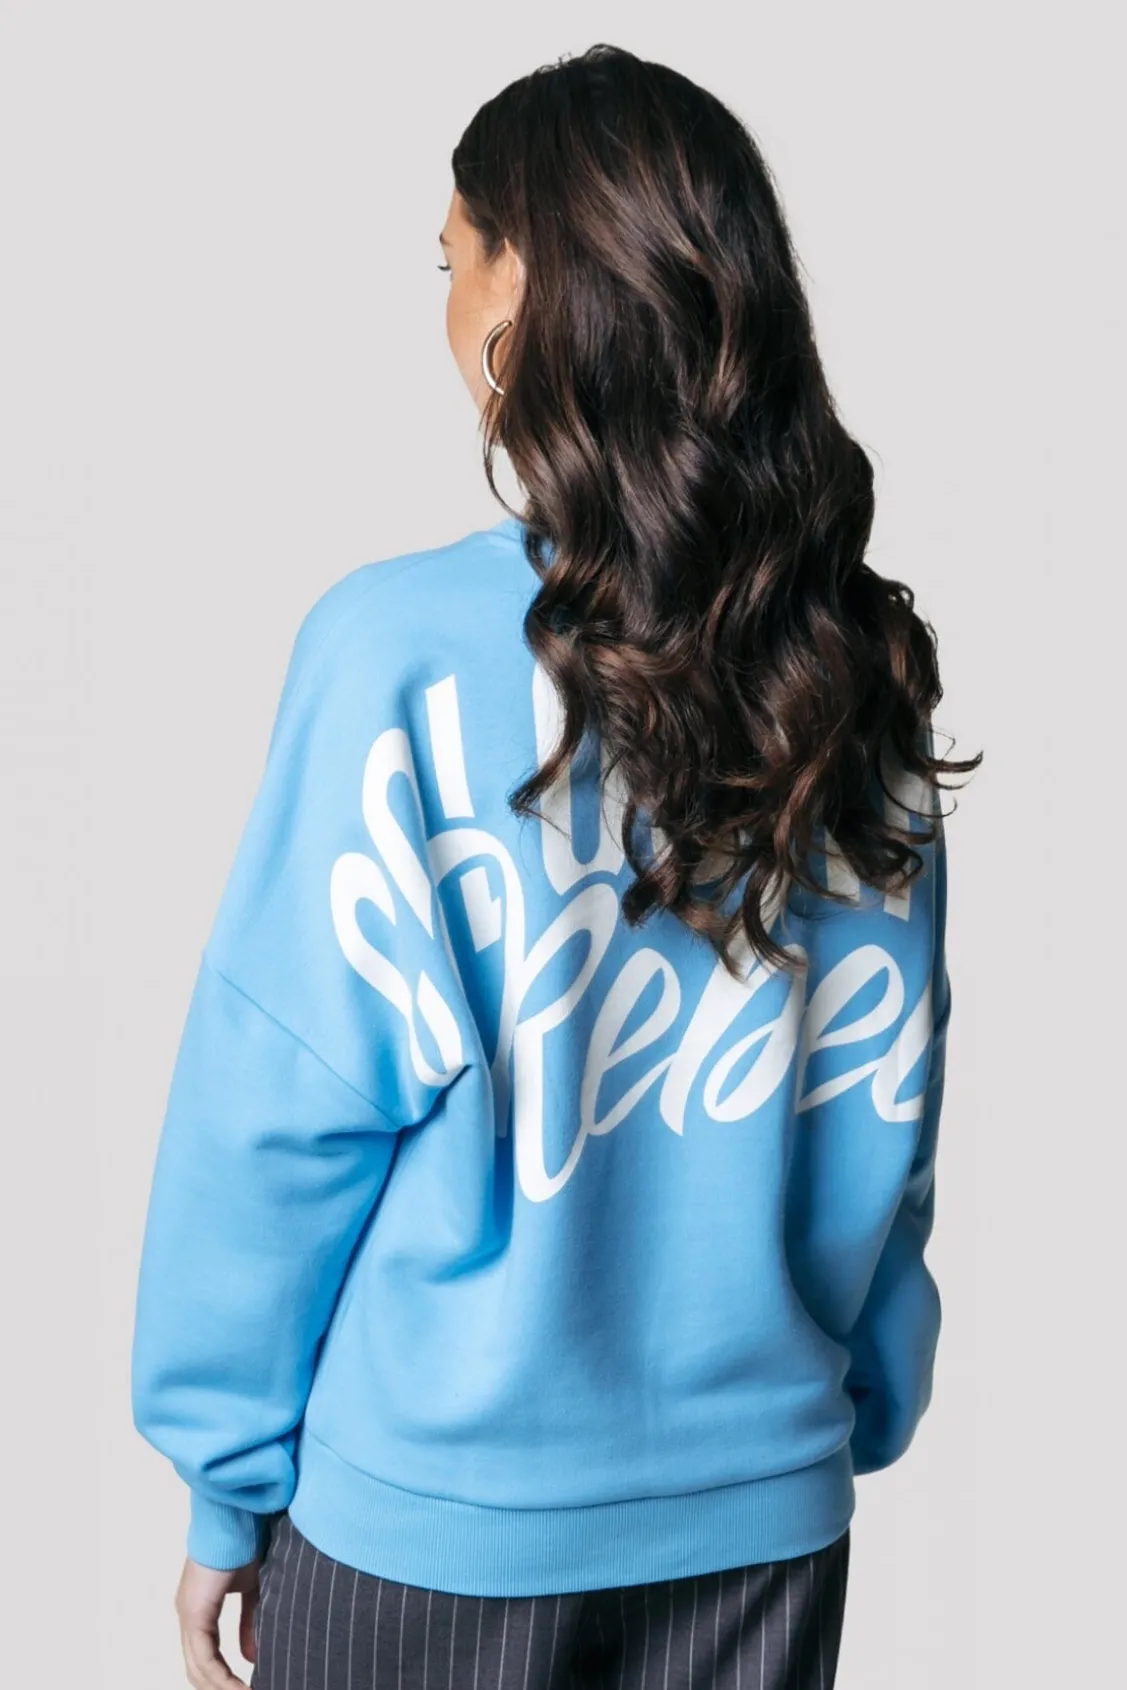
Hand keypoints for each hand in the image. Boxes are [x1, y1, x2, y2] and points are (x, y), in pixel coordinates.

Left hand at [175, 1554, 261, 1689]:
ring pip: (198, 1669)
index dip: (223, 1678)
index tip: (246, 1689)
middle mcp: (189, 1614)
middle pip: (198, 1669)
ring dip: (222, 1688)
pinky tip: (238, 1689)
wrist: (239, 1516)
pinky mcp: (195, 1613)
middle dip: (221, 1688)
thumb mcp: (254, 1589)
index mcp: (200, 1608)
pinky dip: (221, 1678)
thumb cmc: (247, 1542)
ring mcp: (189, 1614)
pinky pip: (204, 1657)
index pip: (206, 1655)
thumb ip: (250, 1623)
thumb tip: (251, 1657)